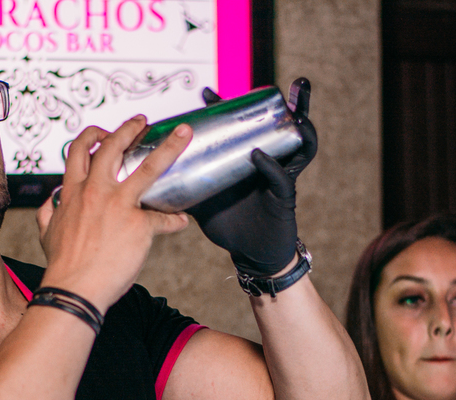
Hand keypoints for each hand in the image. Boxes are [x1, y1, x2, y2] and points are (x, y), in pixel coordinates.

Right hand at [37, 116, 191, 311]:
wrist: (73, 289)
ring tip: (182, 135)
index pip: (79, 151)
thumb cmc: (62, 266)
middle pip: (112, 146)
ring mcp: (119, 206)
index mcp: (73, 192)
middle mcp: (96, 192)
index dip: (93, 136)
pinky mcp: (139, 225)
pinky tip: (180, 221)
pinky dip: (174, 220)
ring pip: (149, 166)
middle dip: (129, 128)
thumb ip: (48, 213)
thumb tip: (50, 203)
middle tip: (141, 122)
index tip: (104, 133)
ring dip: (169, 146)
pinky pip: (164, 218)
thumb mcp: (46, 233)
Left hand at [187, 78, 318, 276]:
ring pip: (298, 146)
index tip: (206, 94)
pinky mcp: (285, 198)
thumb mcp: (205, 202)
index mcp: (251, 163)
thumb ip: (187, 187)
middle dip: (287, 105)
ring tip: (297, 108)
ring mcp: (280, 178)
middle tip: (275, 86)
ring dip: (300, 125)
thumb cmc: (231, 228)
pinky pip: (282, 179)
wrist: (252, 256)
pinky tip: (261, 157)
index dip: (227, 110)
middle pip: (278, 128)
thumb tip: (154, 178)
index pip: (242, 129)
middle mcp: (270, 164)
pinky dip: (271, 167)